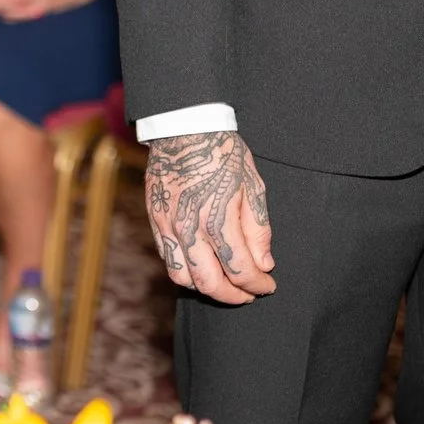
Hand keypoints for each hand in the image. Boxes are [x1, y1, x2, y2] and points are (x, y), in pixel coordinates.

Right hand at [144, 131, 275, 302]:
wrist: (184, 127)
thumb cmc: (223, 153)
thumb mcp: (253, 186)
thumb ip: (258, 229)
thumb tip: (264, 263)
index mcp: (218, 220)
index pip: (241, 270)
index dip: (258, 284)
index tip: (268, 285)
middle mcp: (190, 229)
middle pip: (211, 283)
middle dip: (234, 295)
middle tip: (250, 293)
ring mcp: (168, 227)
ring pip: (184, 278)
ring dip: (207, 289)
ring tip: (225, 284)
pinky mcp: (155, 221)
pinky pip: (168, 259)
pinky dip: (187, 272)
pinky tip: (203, 267)